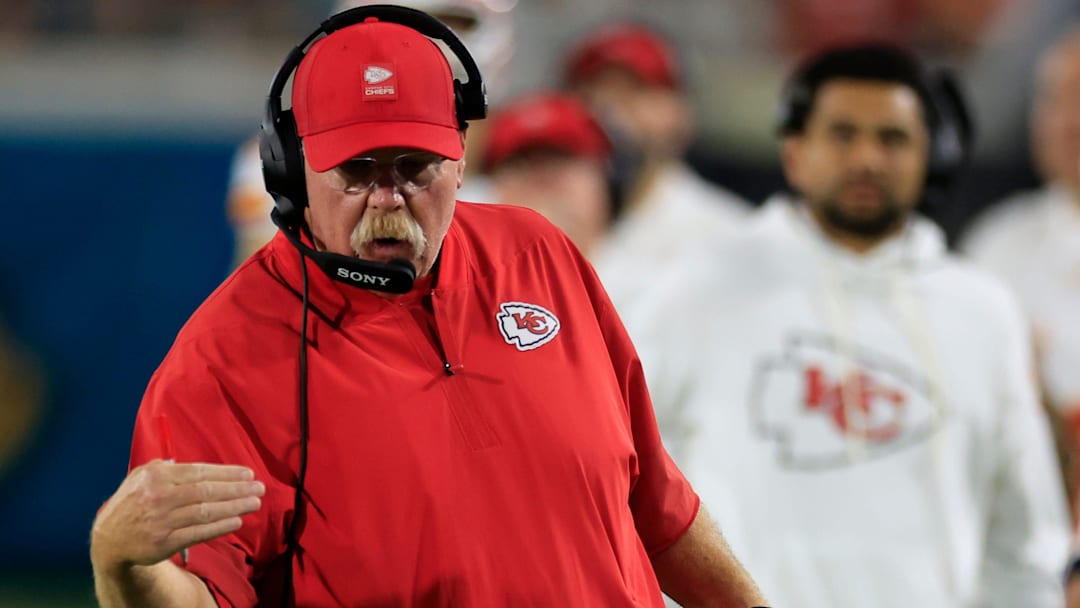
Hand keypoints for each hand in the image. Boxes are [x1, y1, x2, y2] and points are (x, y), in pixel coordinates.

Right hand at [91, 460, 264, 573]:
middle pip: (207, 491)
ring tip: (254, 503)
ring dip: (234, 507)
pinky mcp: (165, 542)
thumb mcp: (140, 477)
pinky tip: (237, 521)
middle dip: (237, 489)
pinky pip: (199, 533)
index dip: (227, 473)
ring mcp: (162, 521)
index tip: (248, 474)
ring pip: (206, 512)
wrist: (109, 540)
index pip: (200, 472)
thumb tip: (191, 464)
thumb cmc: (132, 503)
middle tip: (259, 488)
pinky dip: (220, 527)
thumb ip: (165, 466)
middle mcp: (160, 497)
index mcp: (156, 477)